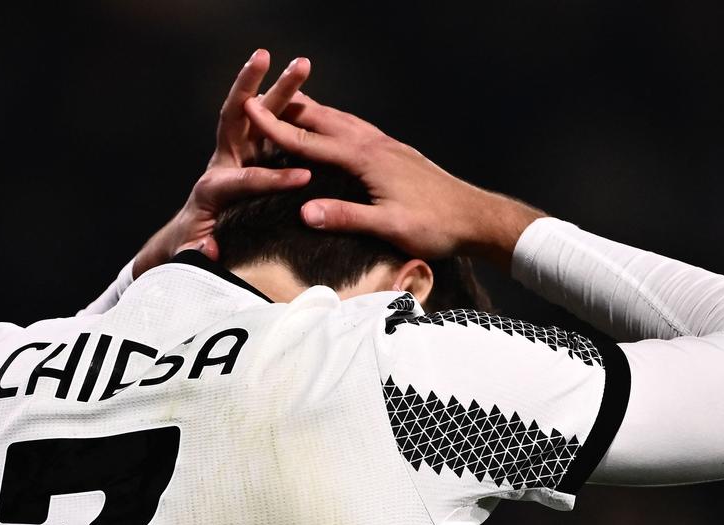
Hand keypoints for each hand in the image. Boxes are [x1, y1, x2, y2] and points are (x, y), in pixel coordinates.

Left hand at [132, 50, 312, 276]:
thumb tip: (209, 244)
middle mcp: (223, 162)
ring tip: (301, 63)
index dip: (273, 178)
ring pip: (259, 115)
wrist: (188, 239)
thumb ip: (200, 251)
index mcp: (213, 188)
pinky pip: (271, 126)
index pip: (245, 178)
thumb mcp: (194, 256)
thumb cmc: (194, 248)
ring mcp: (238, 155)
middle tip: (267, 58)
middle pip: (239, 118)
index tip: (303, 178)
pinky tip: (310, 96)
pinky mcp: (252, 156)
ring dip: (279, 88)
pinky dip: (288, 109)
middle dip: (253, 88)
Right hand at [243, 93, 544, 270]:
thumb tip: (304, 212)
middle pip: (323, 120)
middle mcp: (375, 144)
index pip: (310, 141)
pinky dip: (337, 123)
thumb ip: (346, 217)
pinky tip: (337, 128)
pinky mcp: (397, 152)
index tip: (246, 108)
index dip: (274, 127)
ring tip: (291, 106)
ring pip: (342, 120)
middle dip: (288, 110)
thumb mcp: (390, 227)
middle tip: (257, 98)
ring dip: (314, 113)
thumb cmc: (436, 225)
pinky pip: (358, 129)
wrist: (477, 217)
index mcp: (367, 159)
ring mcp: (388, 145)